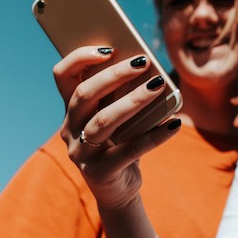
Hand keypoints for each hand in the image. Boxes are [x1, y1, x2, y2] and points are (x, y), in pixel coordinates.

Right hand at [54, 46, 180, 209]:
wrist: (119, 189)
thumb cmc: (121, 142)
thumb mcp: (118, 115)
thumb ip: (123, 93)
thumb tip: (148, 66)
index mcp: (72, 109)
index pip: (63, 75)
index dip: (80, 58)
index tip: (109, 48)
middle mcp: (70, 129)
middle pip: (84, 95)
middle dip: (114, 74)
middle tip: (143, 62)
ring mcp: (81, 152)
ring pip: (103, 120)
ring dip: (133, 100)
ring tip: (158, 85)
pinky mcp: (99, 173)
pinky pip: (129, 151)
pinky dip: (154, 136)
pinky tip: (174, 124)